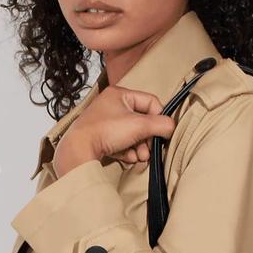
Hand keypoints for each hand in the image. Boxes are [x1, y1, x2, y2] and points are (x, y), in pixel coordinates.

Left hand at [52, 85, 176, 177]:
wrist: (79, 150)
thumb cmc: (105, 131)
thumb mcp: (139, 125)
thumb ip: (161, 125)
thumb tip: (173, 127)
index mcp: (120, 94)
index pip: (150, 102)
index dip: (159, 118)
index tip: (161, 133)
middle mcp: (112, 105)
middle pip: (142, 121)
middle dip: (147, 139)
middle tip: (149, 150)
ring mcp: (105, 122)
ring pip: (132, 135)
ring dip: (139, 148)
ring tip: (139, 157)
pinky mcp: (101, 138)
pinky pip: (121, 144)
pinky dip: (127, 152)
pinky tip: (127, 158)